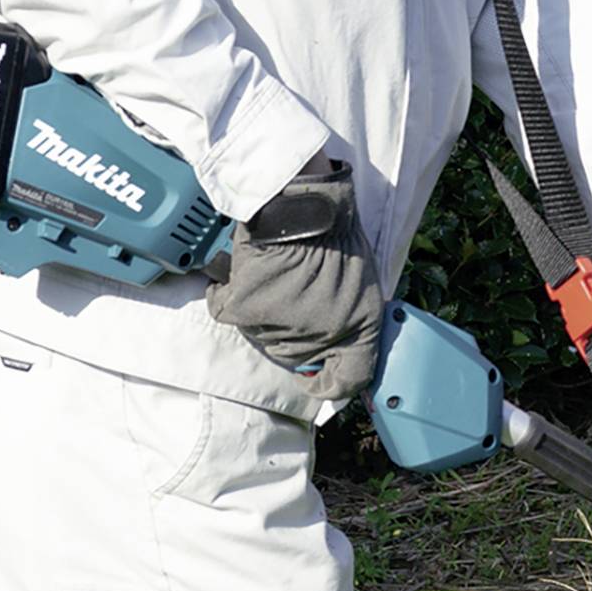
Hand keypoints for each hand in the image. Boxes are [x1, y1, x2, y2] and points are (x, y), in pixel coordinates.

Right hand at [204, 156, 385, 400]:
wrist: (303, 203)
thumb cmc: (338, 235)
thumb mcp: (365, 283)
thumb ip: (355, 320)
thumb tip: (336, 353)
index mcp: (358, 332)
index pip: (347, 381)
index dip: (331, 387)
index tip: (318, 382)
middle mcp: (321, 339)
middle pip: (298, 359)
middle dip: (296, 336)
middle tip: (295, 298)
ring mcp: (281, 329)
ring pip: (263, 335)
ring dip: (265, 313)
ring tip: (276, 276)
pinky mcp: (247, 310)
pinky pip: (226, 309)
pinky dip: (227, 293)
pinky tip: (241, 273)